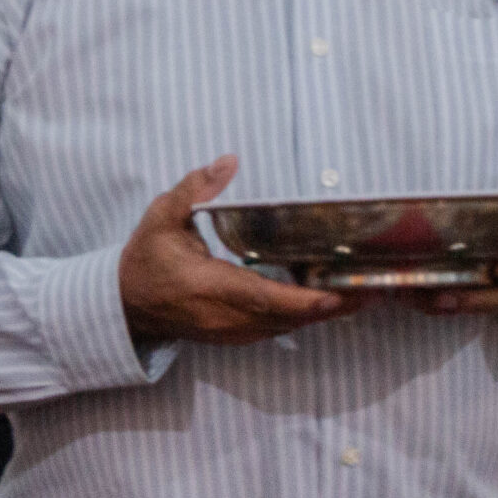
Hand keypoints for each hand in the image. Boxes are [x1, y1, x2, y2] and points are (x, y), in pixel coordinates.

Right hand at [118, 157, 347, 344]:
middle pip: (289, 318)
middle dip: (332, 305)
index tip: (339, 292)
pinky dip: (303, 315)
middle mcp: (225, 316)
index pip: (264, 298)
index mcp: (208, 287)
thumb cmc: (145, 260)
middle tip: (373, 287)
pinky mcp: (235, 335)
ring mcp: (231, 331)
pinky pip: (277, 328)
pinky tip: (325, 296)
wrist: (125, 306)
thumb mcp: (161, 216)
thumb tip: (229, 162)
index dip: (305, 300)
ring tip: (359, 290)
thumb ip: (195, 189)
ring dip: (322, 312)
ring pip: (287, 326)